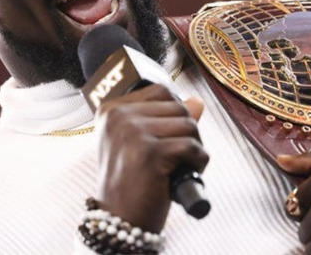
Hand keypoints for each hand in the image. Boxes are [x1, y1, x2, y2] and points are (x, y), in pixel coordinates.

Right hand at [95, 84, 206, 232]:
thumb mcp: (143, 143)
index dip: (175, 114)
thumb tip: (197, 100)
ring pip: (188, 124)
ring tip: (181, 165)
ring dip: (195, 146)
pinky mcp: (149, 152)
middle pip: (178, 106)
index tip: (167, 138)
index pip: (160, 91)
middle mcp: (118, 117)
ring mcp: (132, 133)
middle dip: (187, 131)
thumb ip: (167, 118)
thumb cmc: (131, 181)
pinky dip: (198, 162)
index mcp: (111, 110)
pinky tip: (185, 174)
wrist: (119, 220)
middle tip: (178, 157)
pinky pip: (192, 146)